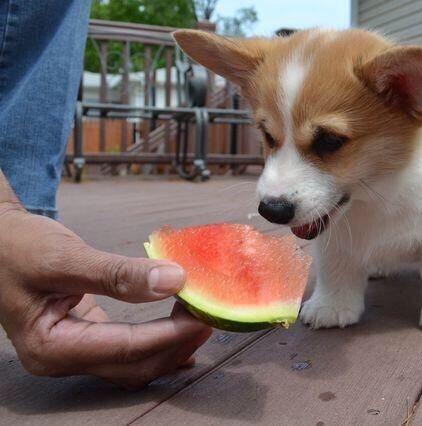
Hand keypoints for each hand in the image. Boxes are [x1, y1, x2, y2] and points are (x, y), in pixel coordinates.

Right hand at [0, 206, 211, 388]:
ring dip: (171, 345)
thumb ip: (118, 273)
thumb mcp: (64, 256)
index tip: (204, 314)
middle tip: (211, 314)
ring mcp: (73, 350)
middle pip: (134, 366)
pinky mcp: (85, 335)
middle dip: (177, 344)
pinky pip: (128, 349)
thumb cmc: (17, 246)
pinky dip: (158, 340)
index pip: (125, 349)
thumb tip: (174, 280)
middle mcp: (61, 358)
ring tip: (202, 318)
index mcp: (50, 347)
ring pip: (134, 363)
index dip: (170, 334)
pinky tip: (183, 332)